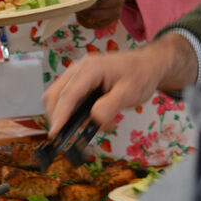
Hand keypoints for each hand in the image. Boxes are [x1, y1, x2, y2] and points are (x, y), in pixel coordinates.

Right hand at [43, 33, 198, 136]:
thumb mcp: (130, 92)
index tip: (55, 134)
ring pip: (57, 98)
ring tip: (90, 126)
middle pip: (54, 95)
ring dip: (66, 116)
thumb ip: (111, 106)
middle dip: (57, 117)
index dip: (60, 116)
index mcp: (89, 69)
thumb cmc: (140, 75)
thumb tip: (94, 119)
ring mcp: (76, 75)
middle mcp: (78, 70)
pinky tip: (92, 119)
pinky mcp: (79, 82)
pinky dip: (73, 113)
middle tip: (68, 136)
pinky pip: (68, 99)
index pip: (68, 95)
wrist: (146, 64)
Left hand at [74, 0, 126, 28]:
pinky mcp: (105, 24)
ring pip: (91, 22)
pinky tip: (81, 12)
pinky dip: (83, 20)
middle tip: (73, 3)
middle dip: (81, 10)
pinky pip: (91, 26)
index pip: (98, 4)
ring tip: (77, 6)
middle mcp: (116, 11)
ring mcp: (111, 19)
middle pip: (93, 15)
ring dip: (81, 15)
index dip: (85, 2)